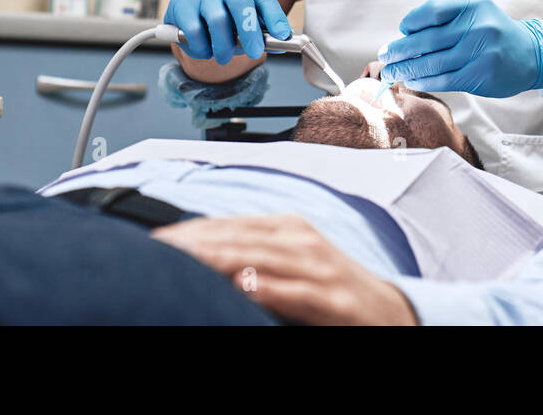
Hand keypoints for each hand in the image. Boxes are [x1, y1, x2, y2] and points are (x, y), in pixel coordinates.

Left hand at [151, 214, 418, 325]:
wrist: (393, 316)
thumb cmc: (334, 292)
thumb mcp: (293, 264)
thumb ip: (254, 257)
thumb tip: (199, 258)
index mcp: (289, 228)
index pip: (226, 226)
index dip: (187, 233)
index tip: (150, 241)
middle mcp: (301, 241)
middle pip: (233, 238)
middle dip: (189, 244)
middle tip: (149, 249)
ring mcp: (318, 268)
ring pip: (254, 259)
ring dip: (213, 260)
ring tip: (176, 261)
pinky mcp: (331, 299)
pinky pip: (289, 292)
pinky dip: (261, 288)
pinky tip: (236, 286)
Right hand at [164, 0, 290, 63]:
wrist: (194, 7)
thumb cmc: (228, 13)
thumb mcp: (249, 16)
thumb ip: (264, 29)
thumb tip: (280, 43)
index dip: (275, 17)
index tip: (282, 36)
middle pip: (240, 3)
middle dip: (250, 32)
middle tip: (255, 53)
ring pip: (217, 20)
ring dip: (224, 46)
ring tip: (224, 56)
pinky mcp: (180, 2)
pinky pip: (194, 31)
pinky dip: (202, 47)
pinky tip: (205, 49)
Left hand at [377, 0, 542, 97]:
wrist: (529, 55)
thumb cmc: (491, 32)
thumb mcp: (474, 13)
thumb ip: (444, 19)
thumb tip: (404, 37)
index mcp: (473, 5)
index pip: (432, 10)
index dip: (411, 22)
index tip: (403, 30)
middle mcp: (478, 26)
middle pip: (427, 39)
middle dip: (400, 50)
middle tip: (384, 56)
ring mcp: (481, 52)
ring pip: (432, 62)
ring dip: (406, 69)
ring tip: (392, 72)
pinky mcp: (481, 75)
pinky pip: (443, 79)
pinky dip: (423, 80)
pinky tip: (412, 80)